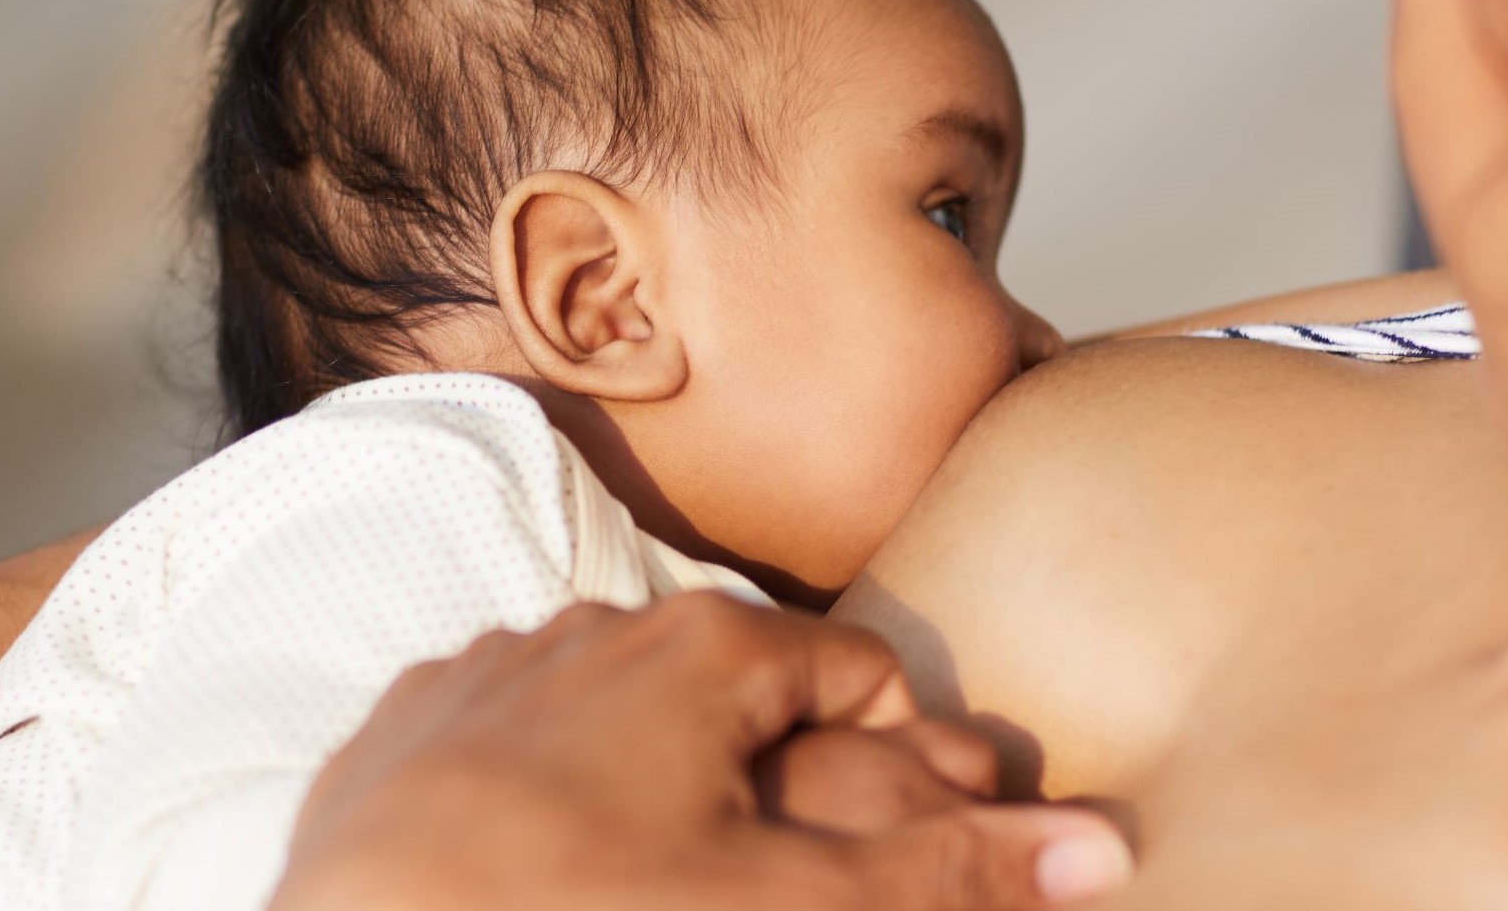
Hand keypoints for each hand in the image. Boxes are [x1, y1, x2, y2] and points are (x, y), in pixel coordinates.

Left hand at [271, 593, 1133, 910]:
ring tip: (658, 889)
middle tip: (781, 886)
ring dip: (663, 789)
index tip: (897, 851)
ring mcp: (481, 671)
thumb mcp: (783, 909)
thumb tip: (1108, 852)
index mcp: (694, 641)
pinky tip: (549, 881)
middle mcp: (585, 625)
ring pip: (618, 719)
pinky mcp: (399, 734)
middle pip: (736, 693)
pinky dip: (550, 803)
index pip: (857, 669)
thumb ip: (944, 874)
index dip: (902, 761)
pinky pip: (512, 750)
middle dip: (780, 781)